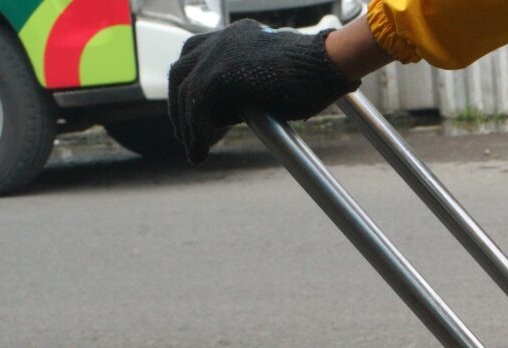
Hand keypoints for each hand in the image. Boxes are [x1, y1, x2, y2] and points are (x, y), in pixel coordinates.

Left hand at [168, 20, 357, 164]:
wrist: (327, 65)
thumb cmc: (314, 77)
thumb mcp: (272, 83)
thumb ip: (247, 92)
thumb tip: (231, 117)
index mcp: (235, 37)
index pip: (197, 60)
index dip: (193, 91)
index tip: (202, 119)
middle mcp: (222, 39)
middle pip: (182, 71)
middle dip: (180, 106)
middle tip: (188, 136)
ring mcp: (218, 51)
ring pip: (184, 89)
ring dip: (185, 122)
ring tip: (193, 149)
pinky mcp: (220, 71)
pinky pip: (196, 105)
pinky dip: (195, 131)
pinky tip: (200, 150)